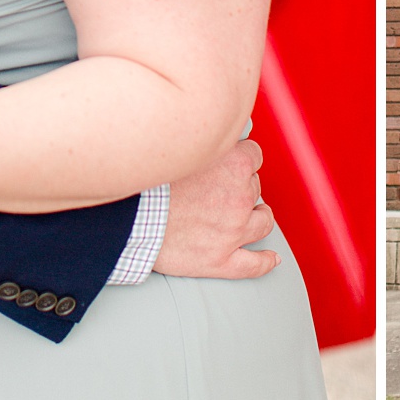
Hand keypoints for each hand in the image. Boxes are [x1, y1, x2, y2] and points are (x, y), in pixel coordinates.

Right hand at [151, 138, 278, 279]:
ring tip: (249, 216)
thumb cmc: (148, 183)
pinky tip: (270, 259)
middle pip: (255, 187)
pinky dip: (265, 261)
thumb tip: (217, 134)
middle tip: (219, 189)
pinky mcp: (221, 260)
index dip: (240, 159)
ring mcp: (233, 231)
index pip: (253, 155)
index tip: (230, 163)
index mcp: (235, 164)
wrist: (128, 219)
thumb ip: (207, 142)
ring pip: (263, 222)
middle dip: (242, 187)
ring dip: (259, 217)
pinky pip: (253, 264)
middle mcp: (240, 197)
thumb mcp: (184, 148)